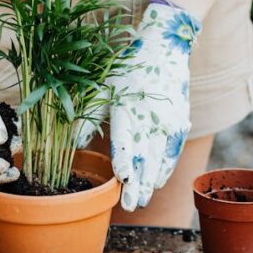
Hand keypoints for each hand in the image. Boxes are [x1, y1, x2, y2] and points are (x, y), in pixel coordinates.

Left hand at [107, 0, 201, 209]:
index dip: (125, 160)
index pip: (127, 139)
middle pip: (145, 156)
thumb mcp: (103, 86)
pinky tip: (158, 182)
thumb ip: (88, 116)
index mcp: (128, 106)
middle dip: (139, 183)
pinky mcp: (180, 122)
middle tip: (131, 205)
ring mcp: (169, 121)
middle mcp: (151, 116)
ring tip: (142, 200)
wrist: (166, 48)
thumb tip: (72, 144)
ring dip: (152, 181)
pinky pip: (173, 151)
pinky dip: (165, 168)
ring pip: (160, 158)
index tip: (122, 180)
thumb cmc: (128, 68)